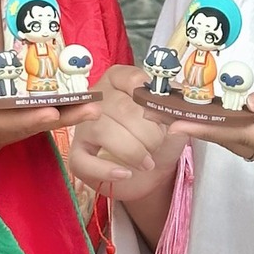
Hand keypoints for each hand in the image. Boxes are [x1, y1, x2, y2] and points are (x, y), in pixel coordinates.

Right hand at [0, 53, 95, 170]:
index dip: (22, 119)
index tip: (50, 111)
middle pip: (21, 130)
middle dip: (57, 119)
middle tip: (92, 108)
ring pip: (26, 132)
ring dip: (60, 120)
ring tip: (93, 106)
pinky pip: (23, 130)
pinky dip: (48, 119)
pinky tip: (72, 109)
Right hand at [66, 64, 184, 204]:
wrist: (152, 170)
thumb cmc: (159, 136)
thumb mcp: (173, 118)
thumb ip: (175, 107)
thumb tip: (176, 110)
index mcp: (119, 80)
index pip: (134, 79)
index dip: (154, 102)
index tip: (164, 119)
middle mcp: (98, 98)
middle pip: (120, 107)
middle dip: (147, 132)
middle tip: (157, 145)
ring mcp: (84, 126)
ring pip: (102, 131)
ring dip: (132, 150)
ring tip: (147, 162)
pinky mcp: (78, 154)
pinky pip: (84, 161)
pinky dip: (107, 170)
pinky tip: (125, 174)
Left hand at [175, 69, 253, 179]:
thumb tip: (250, 101)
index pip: (241, 133)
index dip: (205, 126)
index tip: (172, 122)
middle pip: (233, 140)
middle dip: (196, 124)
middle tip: (156, 109)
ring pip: (238, 141)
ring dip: (208, 125)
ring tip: (171, 107)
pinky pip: (249, 139)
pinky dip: (227, 126)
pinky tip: (208, 112)